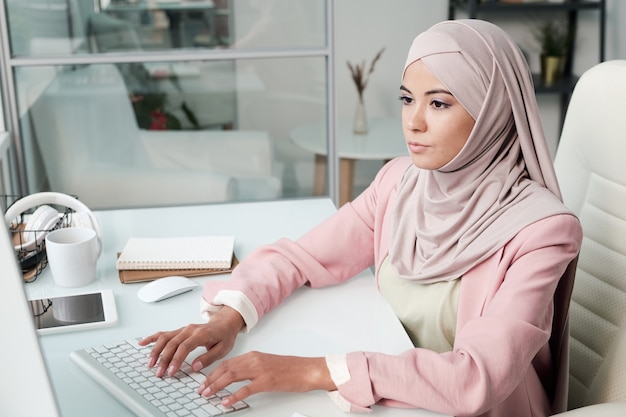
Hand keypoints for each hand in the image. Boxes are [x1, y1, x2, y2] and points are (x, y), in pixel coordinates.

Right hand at [139, 306, 244, 376]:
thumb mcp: (223, 349)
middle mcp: (189, 330)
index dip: (176, 359)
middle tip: (159, 373)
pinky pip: (163, 333)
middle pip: (172, 344)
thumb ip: (209, 358)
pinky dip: (152, 338)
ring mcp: (183, 330)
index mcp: (200, 334)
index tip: (171, 371)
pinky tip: (142, 343)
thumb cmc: (224, 336)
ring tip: (150, 364)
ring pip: (165, 338)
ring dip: (155, 351)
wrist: (224, 324)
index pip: (185, 347)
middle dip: (164, 359)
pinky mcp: (179, 331)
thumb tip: (195, 367)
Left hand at [198, 352, 336, 406]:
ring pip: (231, 376)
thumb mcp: (267, 364)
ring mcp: (260, 370)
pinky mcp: (267, 381)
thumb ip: (252, 367)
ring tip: (207, 394)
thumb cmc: (290, 369)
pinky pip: (245, 390)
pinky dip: (233, 396)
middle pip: (226, 369)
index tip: (204, 381)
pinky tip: (226, 402)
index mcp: (254, 355)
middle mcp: (254, 360)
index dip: (213, 372)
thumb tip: (236, 376)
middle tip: (201, 389)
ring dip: (216, 386)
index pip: (227, 363)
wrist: (307, 370)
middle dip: (210, 380)